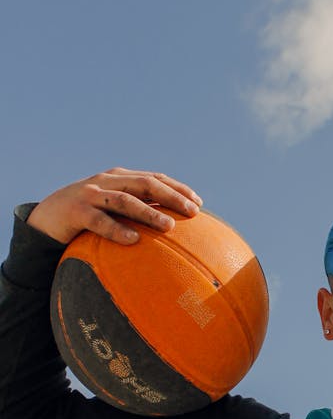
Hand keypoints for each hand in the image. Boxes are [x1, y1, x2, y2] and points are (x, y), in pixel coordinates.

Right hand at [26, 167, 202, 245]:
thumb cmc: (88, 216)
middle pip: (146, 184)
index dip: (178, 189)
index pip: (155, 178)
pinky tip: (133, 240)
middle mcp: (108, 181)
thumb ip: (138, 212)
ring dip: (149, 213)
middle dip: (172, 196)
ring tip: (170, 226)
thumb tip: (174, 230)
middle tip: (193, 212)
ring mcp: (91, 195)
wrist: (46, 218)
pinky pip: (99, 221)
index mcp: (121, 178)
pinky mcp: (76, 212)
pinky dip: (116, 229)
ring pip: (125, 200)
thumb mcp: (114, 210)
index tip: (199, 204)